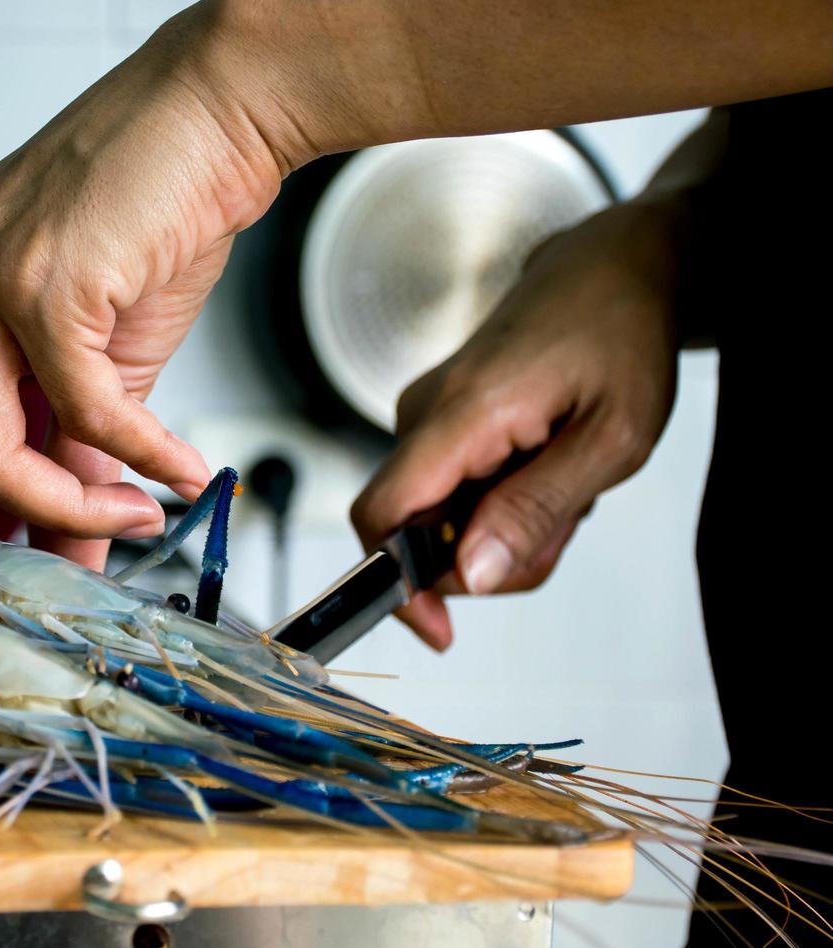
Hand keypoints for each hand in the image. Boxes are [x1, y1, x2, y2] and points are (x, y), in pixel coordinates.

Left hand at [0, 7, 290, 567]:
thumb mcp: (85, 363)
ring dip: (65, 512)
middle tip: (25, 570)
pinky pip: (84, 412)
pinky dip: (140, 459)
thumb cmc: (140, 226)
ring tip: (132, 518)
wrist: (207, 120)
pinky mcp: (44, 277)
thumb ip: (63, 461)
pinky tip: (179, 472)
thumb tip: (67, 559)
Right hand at [350, 202, 685, 649]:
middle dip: (487, 557)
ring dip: (504, 528)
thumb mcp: (612, 438)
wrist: (614, 265)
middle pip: (417, 533)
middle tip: (565, 525)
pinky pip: (453, 491)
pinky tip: (546, 467)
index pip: (380, 516)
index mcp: (460, 415)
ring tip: (567, 482)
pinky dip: (501, 502)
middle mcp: (425, 415)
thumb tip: (469, 574)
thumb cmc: (621, 334)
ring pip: (441, 519)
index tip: (440, 627)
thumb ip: (536, 510)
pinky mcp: (440, 421)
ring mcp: (428, 416)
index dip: (394, 584)